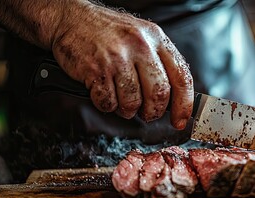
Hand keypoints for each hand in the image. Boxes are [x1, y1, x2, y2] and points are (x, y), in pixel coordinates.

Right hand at [51, 1, 193, 129]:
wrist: (71, 19)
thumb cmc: (108, 33)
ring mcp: (117, 57)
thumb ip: (160, 63)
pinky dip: (107, 106)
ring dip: (128, 110)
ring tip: (121, 101)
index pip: (182, 77)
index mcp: (157, 39)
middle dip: (153, 112)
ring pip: (133, 102)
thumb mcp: (142, 37)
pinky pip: (109, 103)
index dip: (184, 105)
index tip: (180, 121)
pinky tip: (103, 92)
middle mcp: (140, 46)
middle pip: (159, 94)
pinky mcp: (96, 69)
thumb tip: (175, 99)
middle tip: (146, 114)